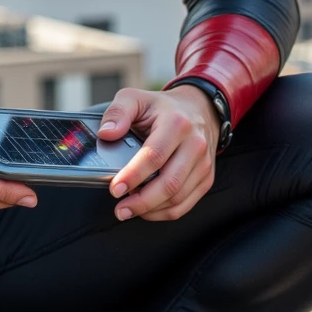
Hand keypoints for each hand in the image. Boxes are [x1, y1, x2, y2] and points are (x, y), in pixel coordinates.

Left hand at [97, 85, 218, 222]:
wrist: (198, 109)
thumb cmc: (162, 107)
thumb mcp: (135, 98)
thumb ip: (117, 112)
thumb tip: (106, 133)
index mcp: (176, 123)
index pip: (154, 155)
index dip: (133, 175)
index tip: (115, 188)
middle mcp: (194, 145)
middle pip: (169, 183)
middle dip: (142, 202)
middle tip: (120, 209)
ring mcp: (203, 163)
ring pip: (178, 198)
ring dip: (151, 209)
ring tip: (128, 209)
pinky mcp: (206, 178)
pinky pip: (185, 204)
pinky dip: (164, 212)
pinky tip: (147, 210)